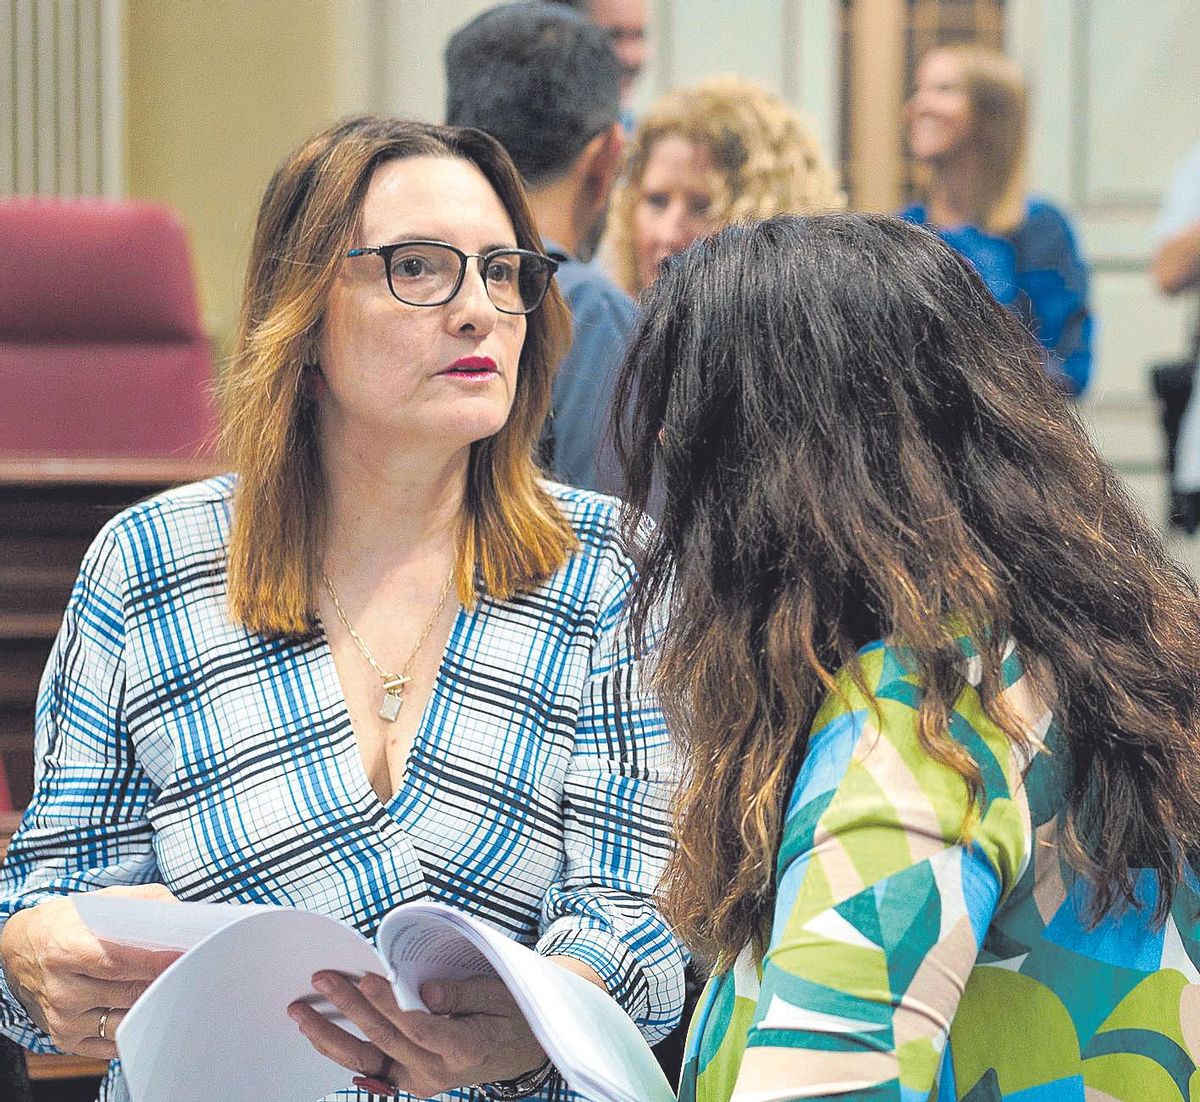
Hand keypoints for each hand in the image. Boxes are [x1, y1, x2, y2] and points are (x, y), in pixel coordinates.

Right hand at [0, 884, 181, 1057]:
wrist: (20, 949)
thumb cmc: (71, 921)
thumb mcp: (104, 900)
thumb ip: (147, 903)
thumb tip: (185, 918)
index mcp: (67, 950)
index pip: (121, 961)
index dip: (159, 961)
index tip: (190, 956)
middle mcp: (62, 990)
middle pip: (128, 992)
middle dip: (165, 981)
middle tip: (195, 970)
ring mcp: (63, 1019)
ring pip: (125, 1020)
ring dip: (155, 1006)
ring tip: (178, 988)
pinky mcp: (66, 1040)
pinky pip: (112, 1042)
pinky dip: (137, 1027)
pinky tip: (153, 1009)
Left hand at [289, 972, 548, 1097]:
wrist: (519, 1048)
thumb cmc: (511, 1013)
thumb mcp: (500, 993)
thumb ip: (463, 992)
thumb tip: (427, 990)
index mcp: (465, 1047)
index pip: (420, 1027)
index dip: (391, 1003)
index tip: (367, 978)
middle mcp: (438, 1071)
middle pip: (386, 1038)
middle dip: (351, 1006)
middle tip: (324, 978)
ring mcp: (420, 1079)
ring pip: (368, 1059)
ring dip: (330, 1036)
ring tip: (301, 1013)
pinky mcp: (408, 1079)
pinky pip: (370, 1067)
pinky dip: (342, 1051)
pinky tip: (317, 1034)